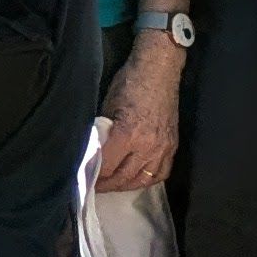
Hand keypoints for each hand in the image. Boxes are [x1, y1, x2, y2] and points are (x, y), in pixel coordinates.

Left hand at [92, 39, 184, 193]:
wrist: (158, 70)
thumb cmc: (129, 82)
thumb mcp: (107, 106)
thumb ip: (102, 132)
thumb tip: (92, 151)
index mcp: (128, 134)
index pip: (107, 166)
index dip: (93, 175)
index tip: (84, 178)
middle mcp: (148, 146)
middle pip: (124, 177)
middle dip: (106, 184)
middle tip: (94, 186)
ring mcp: (163, 148)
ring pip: (143, 179)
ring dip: (125, 185)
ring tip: (112, 184)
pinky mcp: (173, 145)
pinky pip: (161, 173)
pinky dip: (147, 179)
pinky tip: (136, 179)